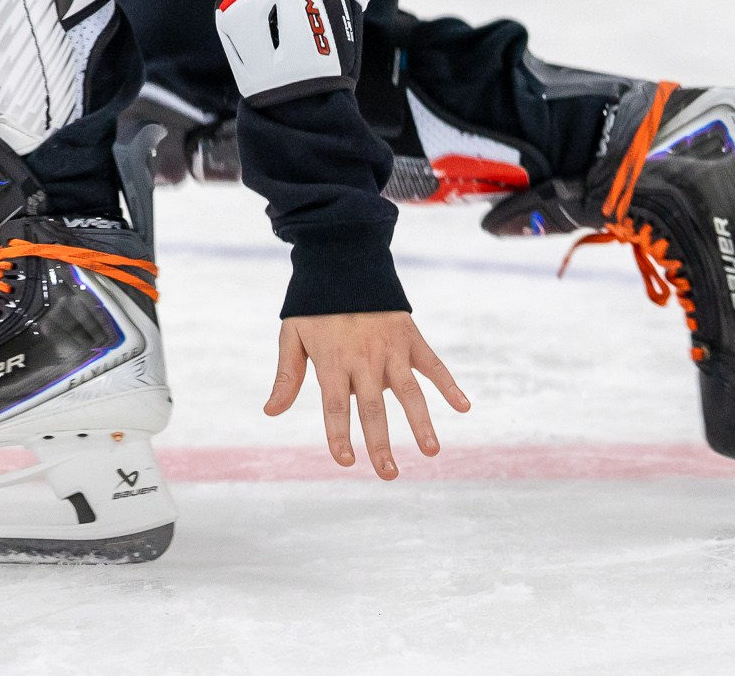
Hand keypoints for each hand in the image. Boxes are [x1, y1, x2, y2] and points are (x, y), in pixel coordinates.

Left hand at [266, 311, 469, 479]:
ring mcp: (391, 348)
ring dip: (421, 422)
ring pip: (409, 391)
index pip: (336, 407)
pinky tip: (464, 406)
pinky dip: (449, 384)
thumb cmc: (314, 304)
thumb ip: (287, 376)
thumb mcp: (292, 335)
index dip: (339, 435)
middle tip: (389, 474)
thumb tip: (270, 412)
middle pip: (373, 407)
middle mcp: (364, 358)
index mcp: (333, 360)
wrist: (343, 260)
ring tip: (431, 451)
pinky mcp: (410, 336)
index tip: (346, 461)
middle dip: (381, 443)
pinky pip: (433, 364)